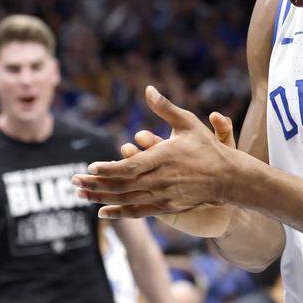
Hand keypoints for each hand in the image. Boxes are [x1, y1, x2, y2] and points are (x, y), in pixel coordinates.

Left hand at [73, 86, 250, 218]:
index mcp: (164, 158)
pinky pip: (138, 212)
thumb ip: (165, 108)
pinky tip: (103, 212)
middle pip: (122, 185)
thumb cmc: (207, 147)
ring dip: (101, 198)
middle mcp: (161, 179)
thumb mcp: (188, 123)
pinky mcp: (167, 206)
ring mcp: (164, 195)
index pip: (129, 167)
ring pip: (127, 200)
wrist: (228, 177)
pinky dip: (119, 213)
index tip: (90, 167)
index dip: (107, 169)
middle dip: (95, 184)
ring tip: (80, 194)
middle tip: (73, 181)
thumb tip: (148, 89)